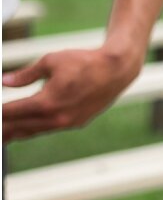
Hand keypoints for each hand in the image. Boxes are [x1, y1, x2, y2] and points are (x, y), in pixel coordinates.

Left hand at [3, 47, 140, 141]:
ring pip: (36, 131)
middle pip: (23, 127)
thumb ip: (25, 75)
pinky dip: (34, 129)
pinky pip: (49, 128)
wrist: (115, 71)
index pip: (14, 111)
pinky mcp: (77, 122)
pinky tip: (26, 130)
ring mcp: (69, 122)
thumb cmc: (83, 62)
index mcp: (48, 102)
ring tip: (4, 138)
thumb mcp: (49, 62)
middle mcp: (58, 117)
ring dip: (17, 134)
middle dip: (5, 129)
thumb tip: (5, 82)